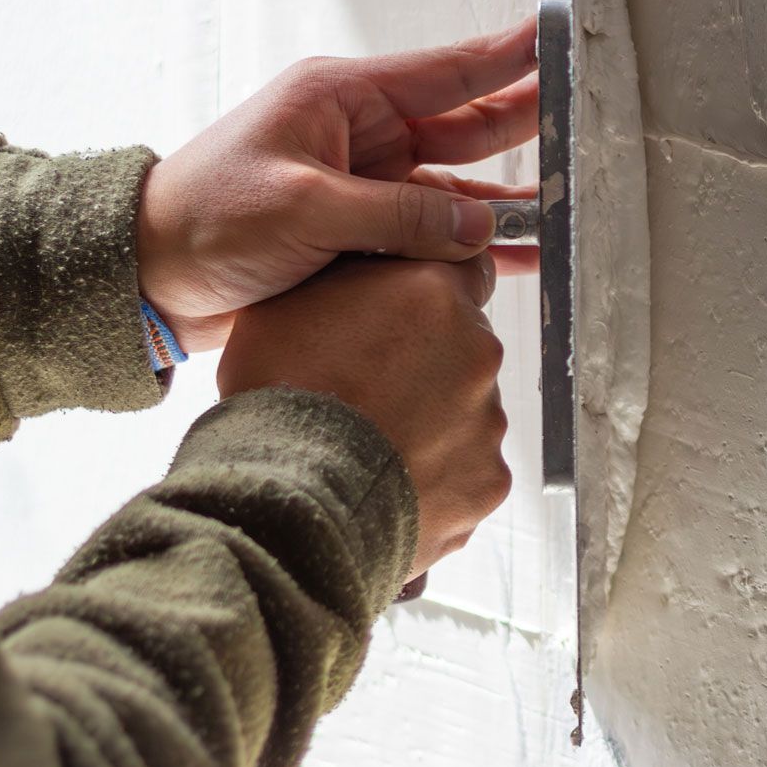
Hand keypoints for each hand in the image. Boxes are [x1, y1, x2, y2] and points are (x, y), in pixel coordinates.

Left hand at [137, 19, 540, 350]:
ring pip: (458, 184)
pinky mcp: (361, 233)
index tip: (559, 35)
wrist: (144, 276)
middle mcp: (362, 135)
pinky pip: (434, 232)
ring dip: (507, 198)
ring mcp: (364, 185)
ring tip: (567, 204)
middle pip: (465, 123)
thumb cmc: (205, 220)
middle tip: (587, 118)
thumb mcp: (304, 210)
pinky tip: (518, 255)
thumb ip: (398, 216)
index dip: (508, 55)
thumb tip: (479, 221)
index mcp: (342, 98)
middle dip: (527, 123)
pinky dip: (473, 244)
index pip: (446, 71)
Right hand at [216, 256, 510, 575]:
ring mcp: (488, 420)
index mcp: (434, 294)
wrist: (288, 495)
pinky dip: (439, 477)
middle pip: (465, 348)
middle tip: (372, 392)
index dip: (433, 297)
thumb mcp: (291, 300)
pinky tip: (392, 481)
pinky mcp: (488, 479)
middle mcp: (477, 351)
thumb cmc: (278, 395)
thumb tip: (367, 272)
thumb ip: (351, 277)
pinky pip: (468, 471)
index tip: (409, 318)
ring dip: (433, 423)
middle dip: (428, 365)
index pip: (465, 273)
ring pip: (467, 412)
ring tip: (374, 444)